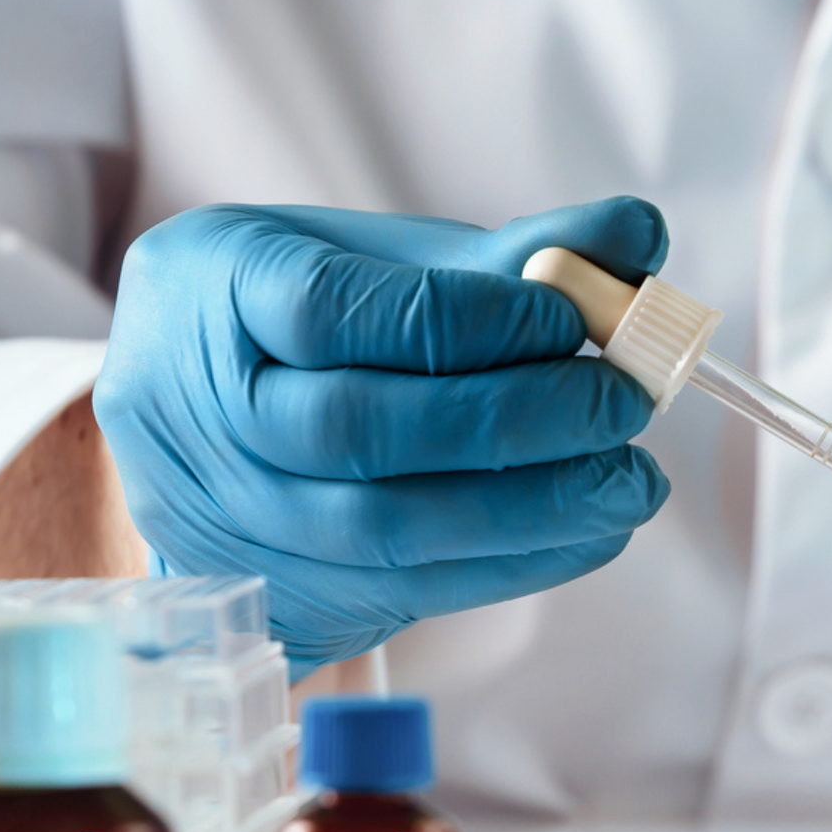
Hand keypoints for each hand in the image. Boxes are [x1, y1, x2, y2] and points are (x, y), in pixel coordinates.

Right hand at [94, 197, 670, 672]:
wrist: (198, 424)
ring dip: (530, 508)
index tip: (568, 317)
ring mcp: (226, 515)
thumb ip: (514, 251)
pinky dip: (516, 564)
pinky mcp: (275, 594)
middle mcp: (193, 409)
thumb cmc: (304, 319)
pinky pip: (406, 592)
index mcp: (208, 287)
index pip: (329, 309)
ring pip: (380, 527)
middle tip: (622, 405)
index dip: (463, 319)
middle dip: (513, 420)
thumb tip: (638, 237)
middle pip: (357, 428)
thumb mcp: (387, 261)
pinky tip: (590, 532)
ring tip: (628, 482)